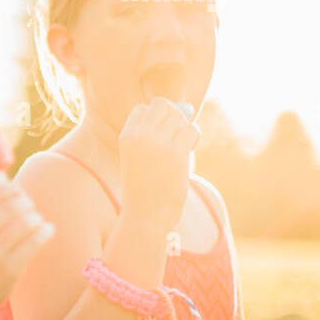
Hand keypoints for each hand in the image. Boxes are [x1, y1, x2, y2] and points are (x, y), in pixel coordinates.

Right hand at [0, 180, 54, 319]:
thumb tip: (7, 180)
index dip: (11, 190)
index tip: (20, 194)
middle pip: (10, 207)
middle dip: (26, 204)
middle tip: (32, 209)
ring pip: (24, 223)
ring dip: (37, 218)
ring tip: (39, 222)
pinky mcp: (8, 269)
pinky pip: (33, 243)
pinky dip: (45, 232)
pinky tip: (48, 230)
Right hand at [118, 98, 200, 232]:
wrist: (146, 214)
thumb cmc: (145, 184)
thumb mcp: (140, 155)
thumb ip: (157, 130)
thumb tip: (185, 106)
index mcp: (126, 136)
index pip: (144, 108)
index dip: (156, 120)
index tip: (158, 138)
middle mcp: (139, 136)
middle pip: (163, 106)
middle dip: (173, 117)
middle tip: (174, 138)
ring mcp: (157, 144)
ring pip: (180, 117)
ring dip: (184, 129)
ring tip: (179, 148)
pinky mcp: (175, 154)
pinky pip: (192, 130)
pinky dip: (193, 137)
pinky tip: (186, 152)